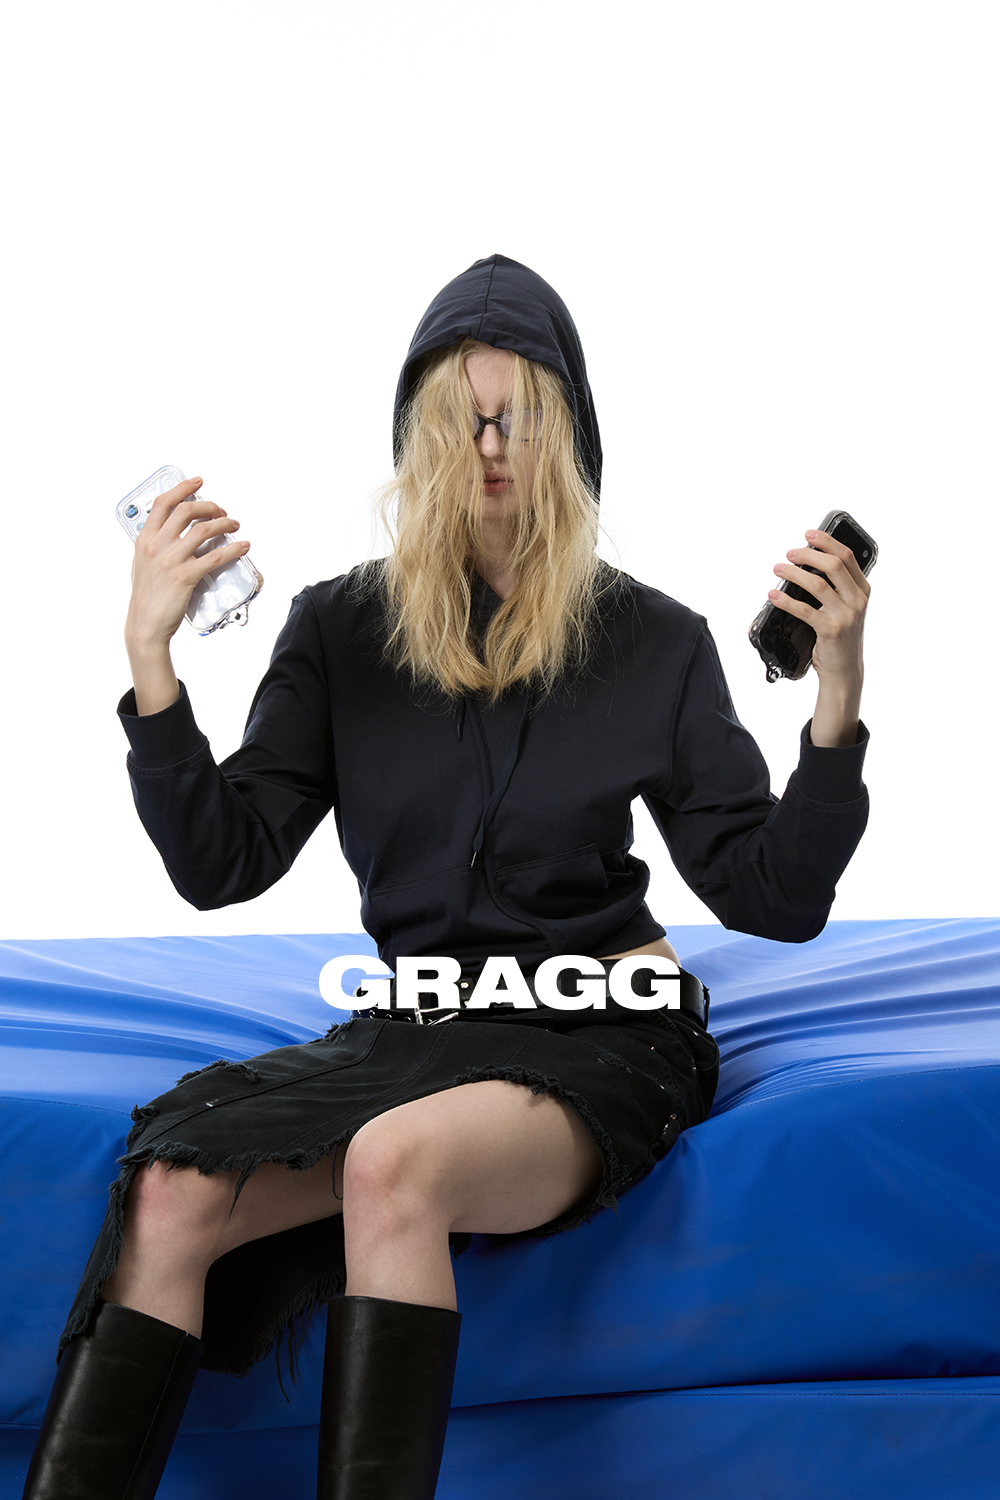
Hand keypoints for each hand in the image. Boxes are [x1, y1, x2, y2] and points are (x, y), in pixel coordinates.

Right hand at [124, 476, 250, 652]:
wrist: (145, 625)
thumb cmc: (146, 598)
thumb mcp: (141, 564)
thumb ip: (153, 546)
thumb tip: (169, 534)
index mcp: (144, 540)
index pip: (162, 503)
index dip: (182, 488)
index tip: (197, 481)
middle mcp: (156, 545)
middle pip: (186, 511)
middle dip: (209, 505)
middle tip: (221, 511)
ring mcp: (170, 560)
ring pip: (203, 529)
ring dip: (224, 523)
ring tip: (234, 525)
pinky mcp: (185, 576)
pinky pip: (214, 556)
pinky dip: (232, 548)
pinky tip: (242, 546)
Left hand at [768, 528, 868, 746]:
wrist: (844, 671)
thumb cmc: (840, 638)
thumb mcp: (847, 609)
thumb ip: (838, 588)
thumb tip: (809, 563)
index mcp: (863, 591)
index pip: (847, 557)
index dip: (827, 542)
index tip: (809, 534)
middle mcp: (858, 601)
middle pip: (833, 565)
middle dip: (808, 554)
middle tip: (789, 553)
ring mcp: (846, 616)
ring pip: (817, 584)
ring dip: (793, 573)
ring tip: (778, 569)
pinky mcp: (831, 631)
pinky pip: (804, 609)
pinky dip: (786, 600)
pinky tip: (774, 595)